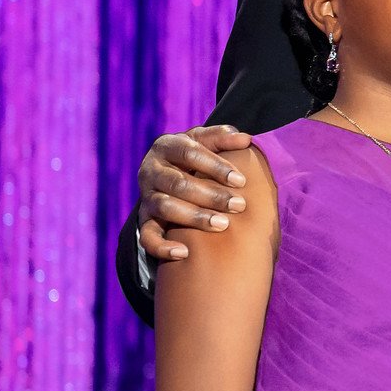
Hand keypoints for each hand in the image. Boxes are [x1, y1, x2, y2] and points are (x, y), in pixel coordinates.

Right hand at [137, 125, 252, 260]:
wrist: (170, 172)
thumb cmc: (195, 155)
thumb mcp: (205, 141)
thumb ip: (222, 137)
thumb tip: (246, 139)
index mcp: (166, 146)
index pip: (189, 153)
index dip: (215, 166)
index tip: (241, 181)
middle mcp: (151, 170)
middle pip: (177, 183)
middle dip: (210, 195)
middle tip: (239, 206)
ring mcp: (146, 196)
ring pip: (165, 207)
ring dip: (194, 217)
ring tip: (223, 224)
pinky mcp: (144, 219)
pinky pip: (147, 236)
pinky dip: (161, 246)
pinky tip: (184, 253)